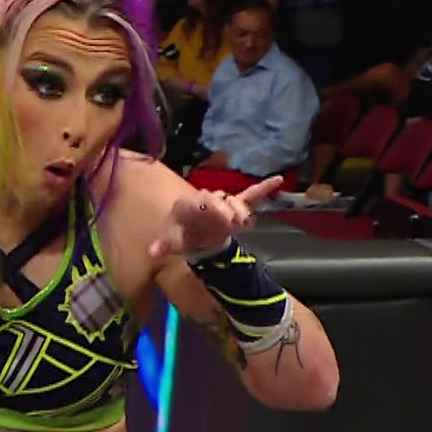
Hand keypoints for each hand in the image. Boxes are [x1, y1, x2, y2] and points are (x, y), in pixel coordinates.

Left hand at [148, 175, 284, 259]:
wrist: (197, 236)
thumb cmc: (184, 236)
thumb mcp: (172, 242)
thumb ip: (164, 245)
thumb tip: (152, 252)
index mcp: (189, 203)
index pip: (201, 200)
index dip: (211, 206)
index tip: (220, 218)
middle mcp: (207, 198)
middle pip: (222, 199)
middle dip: (228, 212)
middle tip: (230, 225)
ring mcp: (223, 202)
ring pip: (236, 201)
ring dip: (240, 213)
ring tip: (239, 225)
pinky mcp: (237, 206)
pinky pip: (251, 195)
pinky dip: (264, 188)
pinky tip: (279, 179)